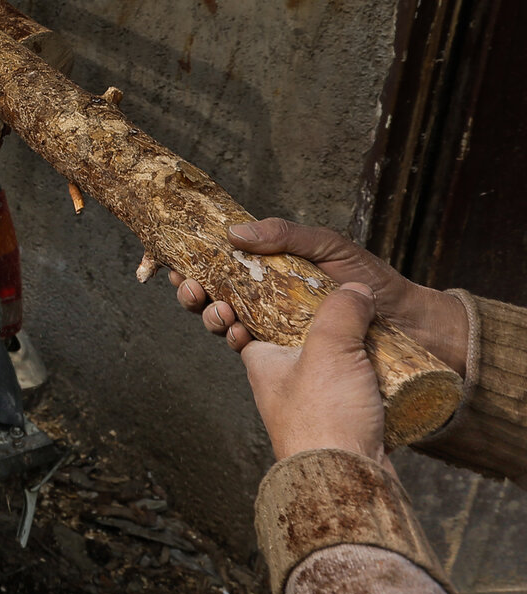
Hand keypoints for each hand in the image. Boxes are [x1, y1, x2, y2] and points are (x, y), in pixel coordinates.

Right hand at [168, 218, 468, 373]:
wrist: (416, 332)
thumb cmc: (377, 286)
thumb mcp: (331, 249)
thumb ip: (287, 235)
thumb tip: (234, 232)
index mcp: (276, 272)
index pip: (226, 264)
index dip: (197, 261)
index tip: (176, 258)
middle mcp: (270, 301)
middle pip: (216, 294)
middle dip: (193, 290)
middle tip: (187, 285)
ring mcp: (276, 332)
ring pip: (227, 322)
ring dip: (210, 314)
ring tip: (215, 308)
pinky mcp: (287, 361)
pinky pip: (250, 351)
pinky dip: (235, 340)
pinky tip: (238, 332)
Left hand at [242, 283, 386, 463]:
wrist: (349, 480)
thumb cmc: (323, 419)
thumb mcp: (329, 349)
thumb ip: (340, 312)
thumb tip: (354, 290)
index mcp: (262, 363)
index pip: (247, 320)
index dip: (253, 299)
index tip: (273, 282)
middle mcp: (281, 384)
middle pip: (293, 338)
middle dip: (314, 320)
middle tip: (337, 302)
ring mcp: (310, 403)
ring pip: (325, 363)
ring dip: (346, 347)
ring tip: (368, 327)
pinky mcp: (341, 420)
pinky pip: (351, 387)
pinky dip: (365, 373)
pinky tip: (383, 361)